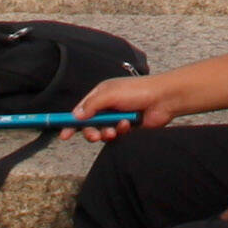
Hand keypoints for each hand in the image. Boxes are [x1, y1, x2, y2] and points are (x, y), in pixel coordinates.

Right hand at [73, 68, 206, 132]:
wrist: (163, 99)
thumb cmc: (138, 91)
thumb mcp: (110, 94)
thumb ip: (91, 105)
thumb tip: (75, 116)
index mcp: (100, 94)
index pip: (80, 110)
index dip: (71, 122)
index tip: (64, 135)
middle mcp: (107, 106)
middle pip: (89, 125)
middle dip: (90, 132)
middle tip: (94, 136)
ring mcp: (117, 117)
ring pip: (102, 132)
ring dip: (106, 133)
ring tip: (114, 131)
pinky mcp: (127, 127)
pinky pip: (116, 135)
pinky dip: (120, 132)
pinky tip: (128, 125)